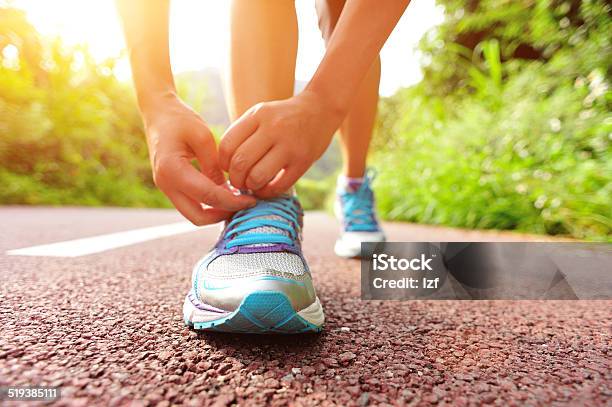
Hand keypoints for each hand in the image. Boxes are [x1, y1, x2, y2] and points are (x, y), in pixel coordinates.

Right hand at [143, 93, 255, 224]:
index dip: (233, 202)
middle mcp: (166, 184)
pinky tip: (226, 193)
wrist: (157, 112)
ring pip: (193, 214)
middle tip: (245, 204)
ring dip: (216, 212)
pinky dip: (209, 204)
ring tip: (238, 200)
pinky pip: (191, 204)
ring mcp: (166, 188)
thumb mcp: (203, 137)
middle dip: (223, 215)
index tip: (252, 200)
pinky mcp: (170, 186)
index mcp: (172, 170)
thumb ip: (215, 165)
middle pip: (198, 217)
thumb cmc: (180, 119)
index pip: (208, 196)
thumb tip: (228, 190)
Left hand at [219, 90, 342, 197]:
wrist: (320, 109)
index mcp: (258, 115)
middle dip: (235, 179)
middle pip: (240, 163)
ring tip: (252, 185)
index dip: (223, 164)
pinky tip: (266, 188)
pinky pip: (278, 186)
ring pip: (257, 176)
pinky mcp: (303, 161)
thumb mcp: (261, 114)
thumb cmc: (284, 117)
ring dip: (250, 187)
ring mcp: (289, 146)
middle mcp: (273, 128)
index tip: (229, 168)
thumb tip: (223, 166)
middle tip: (239, 182)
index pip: (227, 145)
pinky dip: (267, 192)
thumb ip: (242, 133)